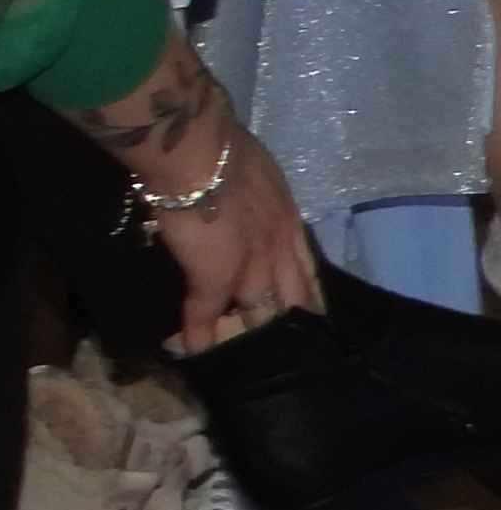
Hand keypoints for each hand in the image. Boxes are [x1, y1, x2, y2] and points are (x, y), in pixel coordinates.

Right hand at [153, 124, 323, 350]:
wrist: (199, 154)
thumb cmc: (223, 150)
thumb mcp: (255, 170)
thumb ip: (252, 188)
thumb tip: (239, 189)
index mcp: (287, 222)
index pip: (305, 268)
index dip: (309, 293)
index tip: (314, 314)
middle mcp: (277, 250)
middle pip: (290, 296)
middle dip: (292, 321)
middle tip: (295, 350)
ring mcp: (247, 267)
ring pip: (257, 310)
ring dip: (252, 332)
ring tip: (252, 359)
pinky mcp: (213, 277)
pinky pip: (204, 312)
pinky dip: (198, 334)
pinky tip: (194, 351)